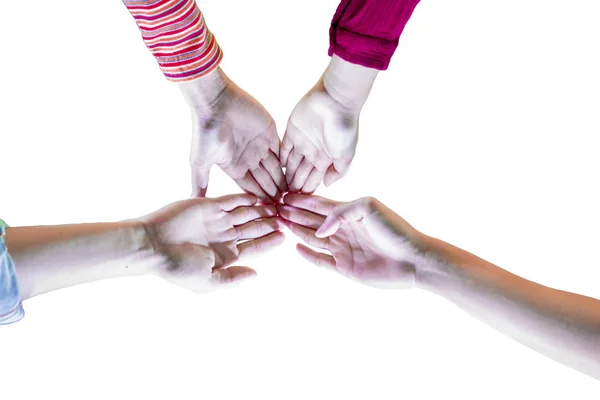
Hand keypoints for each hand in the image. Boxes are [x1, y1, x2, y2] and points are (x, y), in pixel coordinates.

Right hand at [141, 194, 283, 292]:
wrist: (152, 244)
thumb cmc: (178, 267)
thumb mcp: (208, 280)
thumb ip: (232, 278)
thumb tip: (256, 275)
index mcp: (226, 255)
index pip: (254, 247)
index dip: (269, 242)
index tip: (285, 236)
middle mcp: (224, 237)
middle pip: (254, 228)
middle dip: (270, 223)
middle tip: (286, 217)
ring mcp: (217, 220)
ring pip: (246, 213)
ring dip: (262, 209)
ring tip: (278, 205)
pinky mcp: (208, 205)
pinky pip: (231, 199)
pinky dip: (245, 198)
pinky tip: (259, 196)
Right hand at [179, 69, 285, 202]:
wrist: (215, 102)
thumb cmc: (205, 131)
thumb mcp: (200, 161)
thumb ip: (200, 182)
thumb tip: (193, 202)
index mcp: (234, 166)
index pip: (251, 188)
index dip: (260, 199)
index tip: (271, 212)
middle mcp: (248, 158)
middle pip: (266, 180)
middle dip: (275, 193)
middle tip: (286, 207)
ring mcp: (260, 146)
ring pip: (276, 168)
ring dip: (284, 181)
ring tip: (293, 195)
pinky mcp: (270, 132)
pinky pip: (282, 150)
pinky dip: (289, 162)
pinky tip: (296, 174)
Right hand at [279, 194, 423, 288]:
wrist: (414, 259)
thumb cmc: (395, 229)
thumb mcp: (368, 207)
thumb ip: (341, 213)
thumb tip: (321, 229)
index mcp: (349, 213)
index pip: (319, 205)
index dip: (302, 200)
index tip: (284, 196)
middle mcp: (343, 230)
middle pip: (312, 220)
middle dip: (294, 214)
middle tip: (275, 209)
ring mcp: (343, 249)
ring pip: (313, 238)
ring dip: (297, 230)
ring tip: (281, 223)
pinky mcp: (345, 267)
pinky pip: (322, 260)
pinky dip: (309, 255)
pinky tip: (296, 247)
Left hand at [281, 55, 377, 192]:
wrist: (336, 100)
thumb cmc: (344, 128)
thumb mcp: (346, 154)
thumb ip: (338, 171)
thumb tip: (326, 185)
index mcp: (326, 159)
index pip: (313, 180)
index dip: (306, 191)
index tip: (298, 204)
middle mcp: (313, 152)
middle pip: (300, 174)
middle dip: (293, 187)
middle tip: (282, 201)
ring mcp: (302, 141)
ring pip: (290, 164)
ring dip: (284, 176)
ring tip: (276, 189)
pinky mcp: (292, 130)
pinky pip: (282, 148)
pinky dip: (279, 159)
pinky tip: (273, 171)